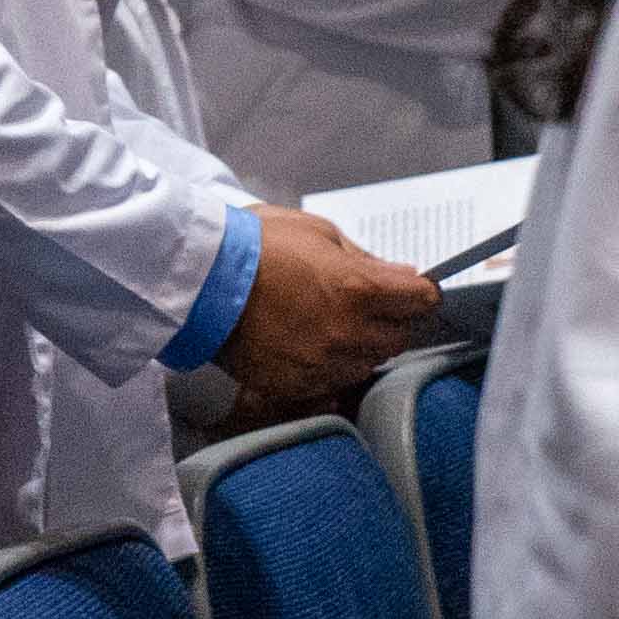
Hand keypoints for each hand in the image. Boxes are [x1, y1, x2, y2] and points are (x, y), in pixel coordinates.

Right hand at [209, 205, 444, 421]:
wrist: (197, 281)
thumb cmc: (254, 245)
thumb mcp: (316, 232)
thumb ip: (364, 258)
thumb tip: (399, 275)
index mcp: (358, 288)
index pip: (421, 300)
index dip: (420, 291)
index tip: (411, 289)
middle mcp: (347, 332)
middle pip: (400, 337)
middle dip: (391, 319)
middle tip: (365, 303)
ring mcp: (322, 364)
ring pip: (369, 363)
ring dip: (361, 345)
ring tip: (329, 322)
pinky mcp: (297, 385)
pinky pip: (334, 382)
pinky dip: (331, 365)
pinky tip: (309, 343)